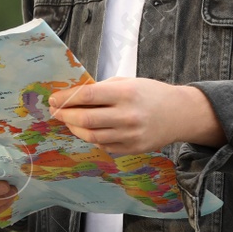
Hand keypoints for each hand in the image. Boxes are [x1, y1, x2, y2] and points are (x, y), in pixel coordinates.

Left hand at [47, 78, 224, 155]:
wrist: (179, 114)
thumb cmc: (150, 93)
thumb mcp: (127, 82)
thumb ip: (101, 89)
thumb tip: (71, 97)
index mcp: (125, 93)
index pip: (87, 96)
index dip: (65, 98)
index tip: (53, 99)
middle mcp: (127, 116)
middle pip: (85, 120)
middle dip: (65, 116)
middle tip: (55, 111)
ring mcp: (130, 136)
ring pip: (91, 136)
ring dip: (74, 129)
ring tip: (69, 121)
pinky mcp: (132, 149)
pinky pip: (103, 145)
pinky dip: (92, 138)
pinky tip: (88, 130)